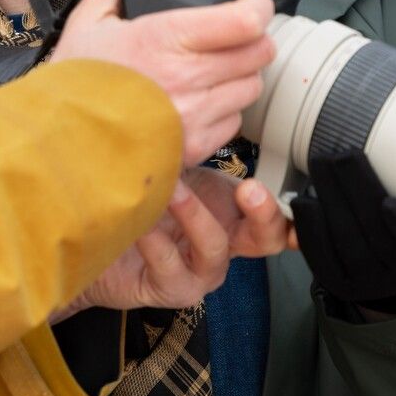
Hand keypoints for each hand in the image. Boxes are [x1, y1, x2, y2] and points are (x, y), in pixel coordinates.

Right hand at [52, 0, 276, 167]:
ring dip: (240, 74)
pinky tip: (199, 100)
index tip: (252, 2)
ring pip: (251, 87)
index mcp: (166, 38)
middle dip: (252, 39)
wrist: (61, 141)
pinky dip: (225, 109)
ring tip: (213, 68)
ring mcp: (195, 115)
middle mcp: (189, 78)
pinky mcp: (196, 146)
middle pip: (260, 53)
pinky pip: (235, 122)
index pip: (245, 21)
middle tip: (234, 34)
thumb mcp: (92, 14)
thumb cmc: (76, 80)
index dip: (258, 7)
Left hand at [52, 169, 292, 320]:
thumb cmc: (139, 206)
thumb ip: (192, 149)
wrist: (99, 246)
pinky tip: (142, 220)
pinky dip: (156, 240)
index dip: (294, 207)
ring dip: (195, 214)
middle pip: (268, 237)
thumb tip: (201, 107)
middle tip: (251, 187)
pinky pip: (170, 264)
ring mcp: (201, 270)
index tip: (296, 190)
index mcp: (232, 213)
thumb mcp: (172, 171)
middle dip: (265, 212)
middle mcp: (224, 243)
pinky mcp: (172, 287)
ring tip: (173, 191)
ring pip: (215, 247)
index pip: (276, 211)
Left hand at [290, 151, 395, 314]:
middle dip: (357, 192)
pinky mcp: (339, 282)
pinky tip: (304, 199)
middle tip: (341, 155)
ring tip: (321, 163)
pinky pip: (321, 255)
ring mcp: (369, 283)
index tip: (391, 203)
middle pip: (378, 238)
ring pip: (347, 243)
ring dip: (330, 198)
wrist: (392, 268)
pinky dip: (310, 225)